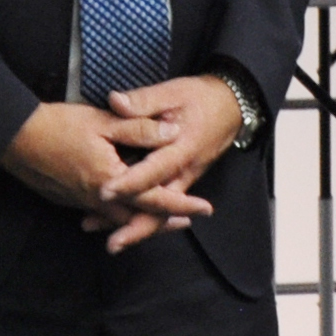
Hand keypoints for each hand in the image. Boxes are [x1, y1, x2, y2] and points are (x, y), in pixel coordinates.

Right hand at [0, 100, 213, 248]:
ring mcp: (80, 202)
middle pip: (139, 218)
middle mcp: (97, 199)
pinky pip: (100, 213)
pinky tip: (122, 207)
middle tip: (188, 221)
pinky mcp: (67, 199)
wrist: (12, 137)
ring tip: (161, 218)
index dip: (182, 204)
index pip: (155, 199)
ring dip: (142, 219)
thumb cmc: (56, 125)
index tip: (205, 208)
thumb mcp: (103, 121)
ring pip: (119, 219)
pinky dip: (118, 214)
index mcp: (111, 181)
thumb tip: (174, 131)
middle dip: (165, 221)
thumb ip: (140, 128)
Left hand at [84, 74, 241, 252]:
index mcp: (182, 148)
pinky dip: (144, 219)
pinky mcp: (181, 183)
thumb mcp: (172, 92)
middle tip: (112, 244)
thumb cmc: (199, 98)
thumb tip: (115, 102)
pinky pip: (163, 207)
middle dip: (137, 227)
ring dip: (137, 229)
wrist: (229, 108)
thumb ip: (143, 101)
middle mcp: (185, 172)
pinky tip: (120, 225)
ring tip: (112, 243)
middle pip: (162, 207)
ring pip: (162, 213)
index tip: (105, 191)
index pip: (154, 171)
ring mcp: (184, 181)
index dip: (130, 183)